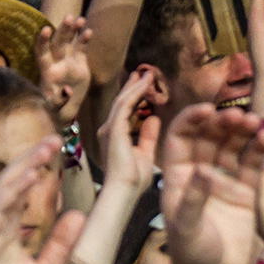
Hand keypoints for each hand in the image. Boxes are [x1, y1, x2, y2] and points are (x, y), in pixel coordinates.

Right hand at [0, 137, 83, 263]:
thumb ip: (60, 244)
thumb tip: (78, 215)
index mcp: (4, 225)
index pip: (19, 186)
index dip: (35, 163)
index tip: (54, 145)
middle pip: (10, 181)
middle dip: (30, 157)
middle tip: (54, 138)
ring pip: (1, 189)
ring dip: (23, 168)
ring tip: (43, 152)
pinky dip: (11, 192)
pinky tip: (28, 177)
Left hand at [35, 16, 91, 124]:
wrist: (65, 108)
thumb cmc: (55, 108)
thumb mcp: (55, 107)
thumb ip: (59, 99)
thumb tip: (67, 90)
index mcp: (47, 70)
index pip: (42, 52)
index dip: (43, 41)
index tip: (46, 29)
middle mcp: (56, 61)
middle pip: (58, 42)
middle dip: (63, 30)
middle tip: (68, 17)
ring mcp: (67, 59)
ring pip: (69, 41)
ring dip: (73, 30)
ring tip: (80, 19)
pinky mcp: (79, 61)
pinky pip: (81, 47)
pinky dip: (84, 39)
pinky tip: (89, 31)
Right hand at [97, 68, 161, 192]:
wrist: (124, 190)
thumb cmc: (133, 180)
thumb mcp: (145, 155)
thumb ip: (147, 137)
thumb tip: (153, 118)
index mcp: (115, 135)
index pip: (125, 112)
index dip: (133, 97)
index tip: (142, 86)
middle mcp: (109, 128)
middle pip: (122, 102)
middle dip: (132, 87)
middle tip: (141, 73)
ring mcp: (110, 126)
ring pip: (123, 100)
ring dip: (135, 86)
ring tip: (145, 74)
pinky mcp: (114, 127)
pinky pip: (125, 105)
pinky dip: (135, 92)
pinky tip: (144, 84)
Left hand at [160, 106, 263, 263]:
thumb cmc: (190, 249)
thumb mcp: (185, 223)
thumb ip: (193, 197)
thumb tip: (204, 171)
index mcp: (176, 172)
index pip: (181, 137)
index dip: (192, 120)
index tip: (207, 108)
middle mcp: (199, 170)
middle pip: (209, 138)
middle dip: (221, 123)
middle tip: (237, 114)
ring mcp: (223, 179)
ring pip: (231, 147)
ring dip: (242, 132)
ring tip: (255, 121)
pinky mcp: (245, 192)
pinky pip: (251, 166)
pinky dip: (258, 150)